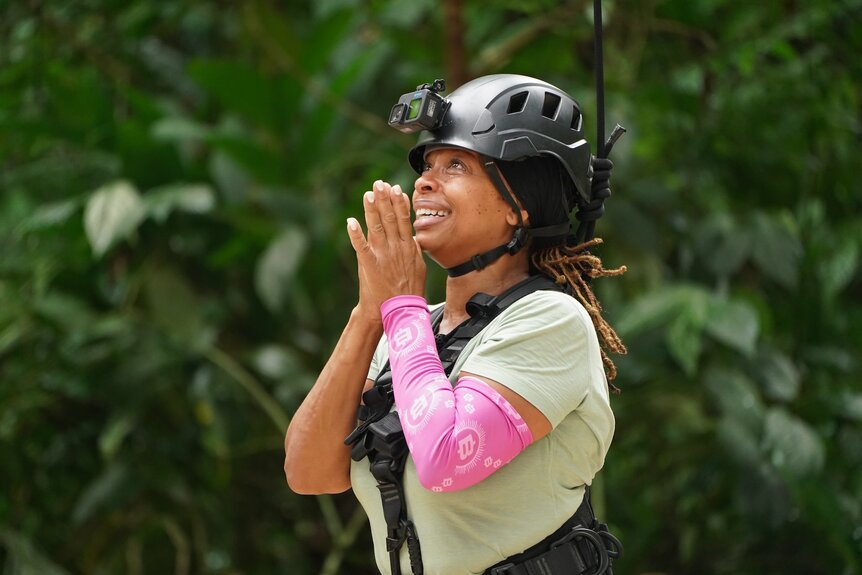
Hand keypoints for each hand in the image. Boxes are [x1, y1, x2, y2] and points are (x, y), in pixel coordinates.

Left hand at [347, 180, 425, 319]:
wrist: (398, 310)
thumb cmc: (409, 290)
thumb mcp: (419, 268)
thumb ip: (415, 250)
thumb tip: (413, 237)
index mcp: (408, 248)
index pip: (403, 220)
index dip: (399, 203)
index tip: (396, 188)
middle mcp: (396, 248)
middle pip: (390, 218)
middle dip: (384, 199)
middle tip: (380, 184)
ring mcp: (382, 256)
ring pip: (376, 227)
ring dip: (372, 209)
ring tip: (369, 194)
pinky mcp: (369, 264)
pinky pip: (361, 246)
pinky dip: (355, 234)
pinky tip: (351, 221)